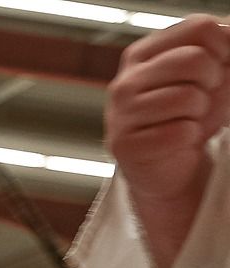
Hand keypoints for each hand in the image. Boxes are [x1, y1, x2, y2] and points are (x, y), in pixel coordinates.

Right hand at [107, 16, 229, 267]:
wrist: (168, 166)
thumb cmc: (189, 115)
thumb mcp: (210, 74)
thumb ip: (222, 49)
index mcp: (143, 54)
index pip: (198, 28)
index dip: (226, 45)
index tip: (223, 64)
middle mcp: (125, 81)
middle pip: (195, 60)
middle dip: (213, 82)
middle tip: (202, 99)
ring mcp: (120, 114)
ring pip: (189, 97)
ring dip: (200, 113)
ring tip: (188, 121)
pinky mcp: (125, 146)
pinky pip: (180, 132)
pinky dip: (189, 138)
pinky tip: (177, 142)